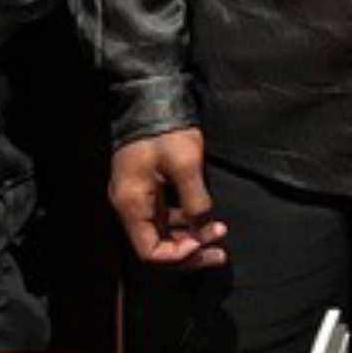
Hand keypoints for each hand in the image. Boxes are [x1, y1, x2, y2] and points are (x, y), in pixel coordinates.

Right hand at [110, 130, 227, 268]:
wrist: (152, 97)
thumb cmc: (164, 129)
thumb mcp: (185, 164)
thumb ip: (195, 201)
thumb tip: (204, 227)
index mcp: (131, 205)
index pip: (150, 252)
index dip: (179, 255)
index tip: (205, 243)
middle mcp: (131, 206)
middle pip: (157, 246)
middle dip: (190, 252)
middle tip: (220, 253)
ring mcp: (139, 197)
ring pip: (164, 232)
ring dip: (191, 237)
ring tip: (219, 232)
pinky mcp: (149, 187)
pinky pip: (167, 216)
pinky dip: (187, 221)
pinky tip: (207, 217)